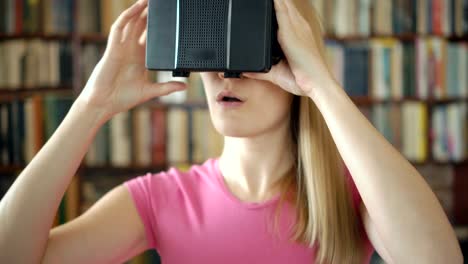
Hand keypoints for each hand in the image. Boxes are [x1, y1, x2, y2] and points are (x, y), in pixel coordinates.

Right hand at [76, 0, 186, 122]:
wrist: (104, 103)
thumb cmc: (122, 98)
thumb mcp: (150, 91)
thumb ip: (167, 87)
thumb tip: (184, 86)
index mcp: (140, 59)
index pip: (151, 38)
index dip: (159, 28)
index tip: (171, 20)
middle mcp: (130, 50)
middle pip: (141, 26)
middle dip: (150, 15)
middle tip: (162, 5)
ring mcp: (121, 48)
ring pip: (131, 23)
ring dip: (139, 10)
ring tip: (149, 0)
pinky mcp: (112, 48)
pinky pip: (119, 28)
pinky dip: (127, 16)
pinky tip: (136, 8)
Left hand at [243, 0, 336, 98]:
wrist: (317, 84)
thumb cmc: (303, 80)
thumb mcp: (276, 73)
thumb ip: (261, 71)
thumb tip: (246, 71)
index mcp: (298, 36)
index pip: (286, 15)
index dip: (278, 6)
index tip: (269, 3)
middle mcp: (299, 29)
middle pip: (285, 6)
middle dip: (276, 1)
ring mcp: (296, 28)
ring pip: (283, 5)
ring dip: (275, 1)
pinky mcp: (290, 32)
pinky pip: (281, 11)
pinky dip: (275, 3)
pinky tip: (269, 0)